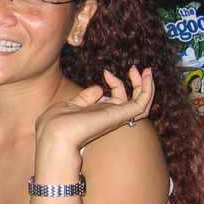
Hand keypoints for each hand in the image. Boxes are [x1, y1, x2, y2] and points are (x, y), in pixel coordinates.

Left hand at [36, 67, 153, 151]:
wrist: (55, 135)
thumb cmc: (55, 125)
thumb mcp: (70, 105)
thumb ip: (85, 98)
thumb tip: (99, 88)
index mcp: (99, 114)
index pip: (117, 100)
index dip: (116, 83)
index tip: (106, 72)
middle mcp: (110, 117)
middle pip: (132, 101)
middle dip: (136, 83)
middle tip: (134, 68)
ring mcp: (116, 117)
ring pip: (142, 103)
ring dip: (146, 85)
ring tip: (148, 71)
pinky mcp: (119, 115)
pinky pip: (141, 104)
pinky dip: (147, 90)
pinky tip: (148, 77)